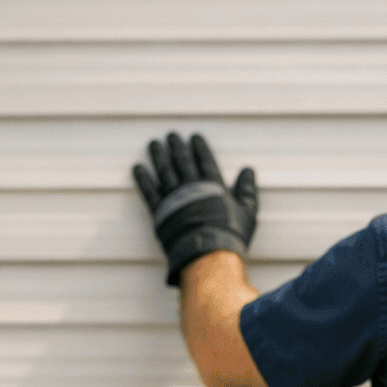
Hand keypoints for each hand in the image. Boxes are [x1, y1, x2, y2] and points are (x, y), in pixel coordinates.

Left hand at [133, 132, 258, 285]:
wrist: (207, 251)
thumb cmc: (230, 234)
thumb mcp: (247, 211)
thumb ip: (247, 189)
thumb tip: (248, 170)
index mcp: (212, 185)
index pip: (204, 160)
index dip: (199, 147)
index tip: (194, 136)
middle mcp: (191, 186)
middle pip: (181, 160)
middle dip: (176, 146)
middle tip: (171, 135)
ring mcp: (173, 197)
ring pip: (163, 170)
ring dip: (158, 156)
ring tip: (154, 144)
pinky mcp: (160, 210)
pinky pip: (148, 191)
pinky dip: (142, 178)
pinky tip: (137, 168)